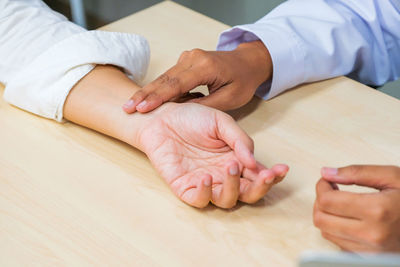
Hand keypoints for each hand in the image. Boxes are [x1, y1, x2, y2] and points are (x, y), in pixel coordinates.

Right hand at [122, 41, 271, 112]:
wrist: (247, 62)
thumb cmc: (242, 81)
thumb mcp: (230, 99)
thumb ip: (206, 106)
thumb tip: (183, 115)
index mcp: (205, 67)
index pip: (176, 84)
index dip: (158, 98)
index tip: (141, 109)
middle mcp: (193, 58)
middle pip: (165, 79)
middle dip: (145, 95)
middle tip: (127, 108)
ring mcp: (188, 58)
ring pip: (164, 77)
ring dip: (147, 92)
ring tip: (129, 105)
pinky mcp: (186, 62)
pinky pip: (169, 77)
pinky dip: (156, 88)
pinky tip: (143, 99)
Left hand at [135, 102, 287, 207]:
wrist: (162, 117)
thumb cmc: (192, 118)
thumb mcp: (221, 122)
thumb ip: (239, 140)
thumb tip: (253, 162)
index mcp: (235, 159)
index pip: (258, 175)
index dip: (272, 175)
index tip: (282, 168)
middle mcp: (222, 174)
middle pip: (248, 193)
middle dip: (260, 188)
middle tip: (264, 176)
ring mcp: (205, 182)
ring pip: (226, 200)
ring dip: (233, 188)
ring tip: (230, 166)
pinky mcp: (184, 187)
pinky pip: (199, 200)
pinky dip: (205, 194)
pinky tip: (205, 177)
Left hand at [313, 165, 399, 251]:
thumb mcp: (392, 177)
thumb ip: (356, 173)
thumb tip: (326, 172)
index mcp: (377, 210)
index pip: (327, 200)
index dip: (321, 186)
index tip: (327, 180)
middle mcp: (372, 234)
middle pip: (321, 218)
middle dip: (320, 200)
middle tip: (332, 190)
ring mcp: (371, 250)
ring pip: (326, 232)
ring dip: (326, 214)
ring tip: (341, 203)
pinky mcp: (370, 258)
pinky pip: (337, 243)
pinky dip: (336, 228)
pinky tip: (349, 217)